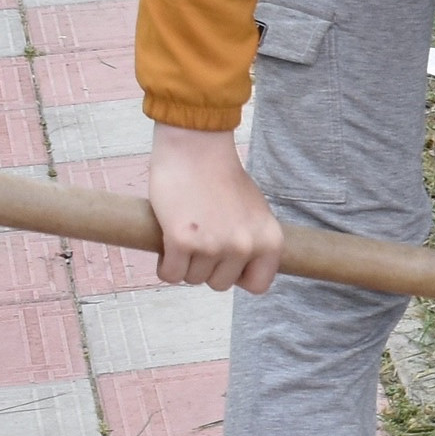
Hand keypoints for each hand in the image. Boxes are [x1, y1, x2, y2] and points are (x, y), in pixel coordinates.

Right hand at [150, 126, 282, 291]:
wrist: (197, 149)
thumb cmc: (222, 178)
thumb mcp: (255, 213)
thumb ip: (252, 241)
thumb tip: (242, 271)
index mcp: (270, 240)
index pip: (258, 286)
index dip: (238, 275)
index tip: (226, 261)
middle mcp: (245, 247)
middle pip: (219, 284)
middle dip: (206, 267)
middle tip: (200, 239)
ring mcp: (214, 246)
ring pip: (192, 279)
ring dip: (184, 263)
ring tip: (185, 233)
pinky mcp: (182, 241)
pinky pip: (170, 275)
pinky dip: (165, 265)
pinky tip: (168, 243)